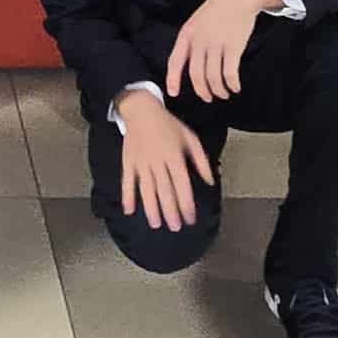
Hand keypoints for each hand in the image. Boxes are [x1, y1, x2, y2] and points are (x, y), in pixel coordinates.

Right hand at [117, 90, 214, 229]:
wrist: (142, 110)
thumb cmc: (169, 125)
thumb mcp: (190, 138)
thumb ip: (201, 161)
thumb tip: (210, 181)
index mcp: (174, 156)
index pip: (182, 185)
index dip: (186, 203)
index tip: (190, 219)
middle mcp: (157, 161)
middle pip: (164, 190)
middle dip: (170, 211)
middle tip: (175, 227)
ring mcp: (141, 162)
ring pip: (146, 189)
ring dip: (151, 208)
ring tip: (156, 224)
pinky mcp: (128, 162)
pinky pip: (127, 181)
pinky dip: (127, 196)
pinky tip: (129, 210)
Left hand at [166, 0, 275, 101]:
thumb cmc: (219, 8)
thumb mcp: (197, 21)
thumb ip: (192, 40)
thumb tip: (191, 64)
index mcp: (187, 34)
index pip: (175, 61)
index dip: (173, 80)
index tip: (173, 93)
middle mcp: (199, 41)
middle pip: (196, 75)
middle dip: (202, 91)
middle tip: (208, 98)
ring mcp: (216, 44)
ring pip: (213, 78)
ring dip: (219, 90)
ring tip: (224, 93)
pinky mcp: (233, 47)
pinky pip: (230, 73)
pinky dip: (232, 84)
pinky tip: (235, 87)